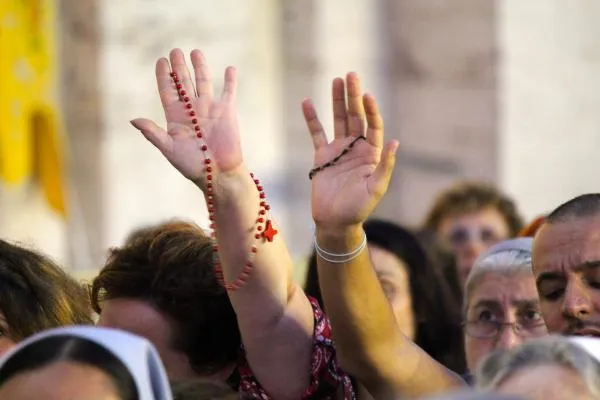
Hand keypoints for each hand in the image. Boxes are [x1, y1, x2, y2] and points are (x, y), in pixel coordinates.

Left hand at [130, 49, 242, 187]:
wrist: (219, 174)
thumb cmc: (192, 165)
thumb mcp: (170, 150)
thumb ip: (153, 133)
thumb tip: (133, 119)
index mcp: (176, 117)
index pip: (168, 91)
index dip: (164, 76)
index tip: (160, 61)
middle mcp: (192, 110)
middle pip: (184, 83)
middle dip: (179, 67)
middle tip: (175, 51)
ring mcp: (210, 110)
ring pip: (204, 82)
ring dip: (200, 67)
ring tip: (195, 52)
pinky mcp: (227, 112)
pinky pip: (228, 92)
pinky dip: (230, 80)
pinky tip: (230, 69)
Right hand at [302, 72, 398, 229]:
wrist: (335, 222)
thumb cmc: (359, 208)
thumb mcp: (375, 188)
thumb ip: (385, 165)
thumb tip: (395, 141)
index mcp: (371, 154)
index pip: (373, 126)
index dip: (371, 110)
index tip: (367, 95)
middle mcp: (356, 148)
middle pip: (355, 116)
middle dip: (353, 96)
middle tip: (351, 74)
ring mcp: (338, 151)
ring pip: (338, 120)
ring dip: (337, 101)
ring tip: (336, 80)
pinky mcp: (322, 157)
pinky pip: (316, 134)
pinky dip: (311, 119)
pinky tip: (307, 102)